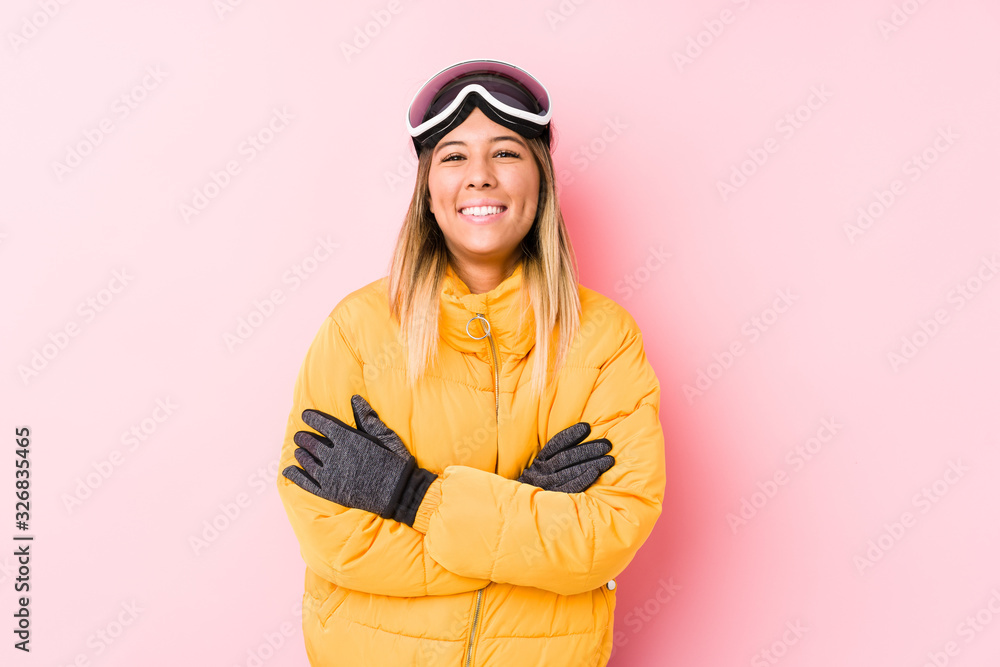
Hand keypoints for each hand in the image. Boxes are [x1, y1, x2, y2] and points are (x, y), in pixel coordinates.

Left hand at [282, 394, 436, 525]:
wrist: (398, 492)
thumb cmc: (394, 461)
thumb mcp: (385, 435)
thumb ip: (367, 417)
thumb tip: (354, 399)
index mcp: (347, 439)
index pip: (323, 424)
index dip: (312, 418)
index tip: (305, 415)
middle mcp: (335, 455)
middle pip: (312, 443)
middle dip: (303, 437)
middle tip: (299, 435)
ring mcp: (330, 475)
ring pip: (307, 461)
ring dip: (300, 454)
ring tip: (298, 451)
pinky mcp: (330, 492)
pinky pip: (306, 482)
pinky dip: (296, 475)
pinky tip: (288, 471)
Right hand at [517, 422, 613, 492]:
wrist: (524, 506)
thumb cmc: (541, 482)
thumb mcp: (543, 466)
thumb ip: (557, 454)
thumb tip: (582, 435)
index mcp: (540, 460)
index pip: (555, 444)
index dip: (570, 435)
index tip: (586, 427)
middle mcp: (542, 471)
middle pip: (566, 457)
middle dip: (588, 450)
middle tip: (607, 445)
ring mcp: (547, 485)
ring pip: (570, 471)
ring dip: (591, 463)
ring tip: (608, 460)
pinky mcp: (555, 498)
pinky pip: (570, 487)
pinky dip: (584, 479)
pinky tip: (596, 473)